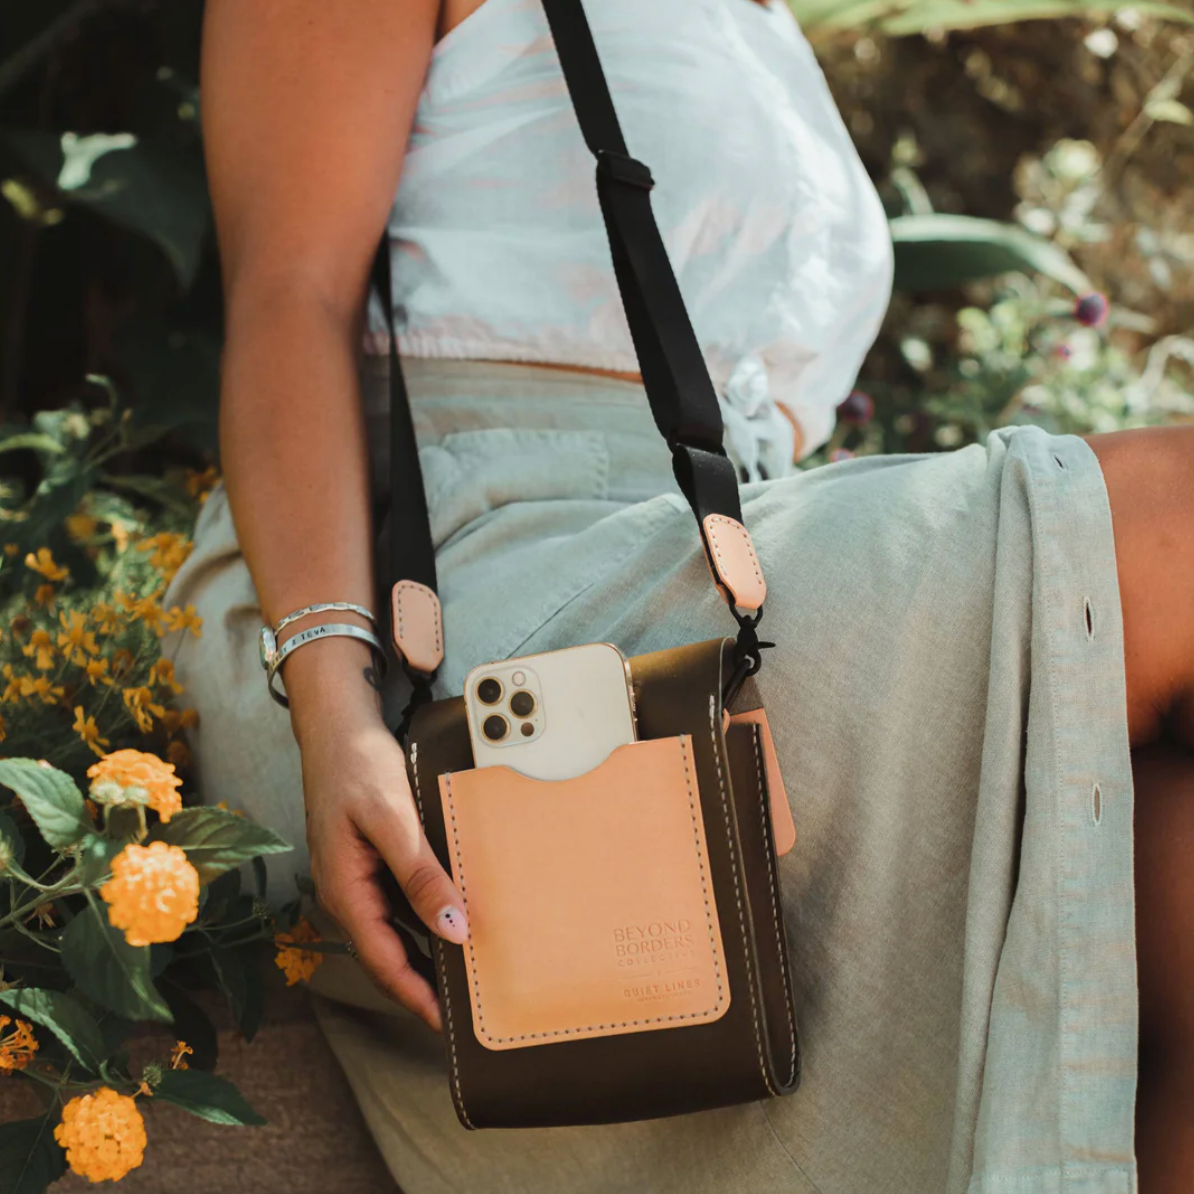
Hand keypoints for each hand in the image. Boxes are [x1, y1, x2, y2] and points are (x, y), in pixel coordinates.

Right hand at [294, 682, 466, 1030]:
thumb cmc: (358, 767)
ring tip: (469, 970)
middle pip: (388, 953)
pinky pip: (398, 902)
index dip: (415, 996)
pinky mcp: (368, 861)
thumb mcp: (394, 820)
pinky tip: (453, 916)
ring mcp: (355, 878)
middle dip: (424, 982)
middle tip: (468, 1004)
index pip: (383, 962)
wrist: (337, 726)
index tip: (448, 1024)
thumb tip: (453, 929)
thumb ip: (421, 876)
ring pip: (395, 929)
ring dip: (427, 951)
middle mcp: (346, 893)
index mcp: (344, 891)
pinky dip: (425, 917)